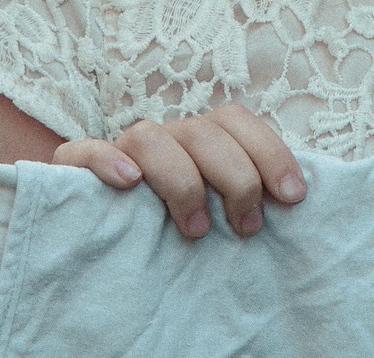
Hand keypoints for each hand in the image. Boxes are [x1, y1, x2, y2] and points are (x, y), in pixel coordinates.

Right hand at [53, 102, 306, 239]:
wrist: (98, 254)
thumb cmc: (176, 239)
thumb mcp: (219, 219)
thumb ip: (248, 204)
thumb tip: (299, 204)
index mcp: (199, 143)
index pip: (236, 120)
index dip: (269, 151)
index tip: (293, 197)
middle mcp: (163, 139)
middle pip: (202, 131)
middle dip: (235, 178)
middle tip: (247, 228)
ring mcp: (118, 152)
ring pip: (149, 137)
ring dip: (182, 181)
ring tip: (197, 230)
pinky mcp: (73, 172)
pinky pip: (85, 152)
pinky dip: (107, 161)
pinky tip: (128, 182)